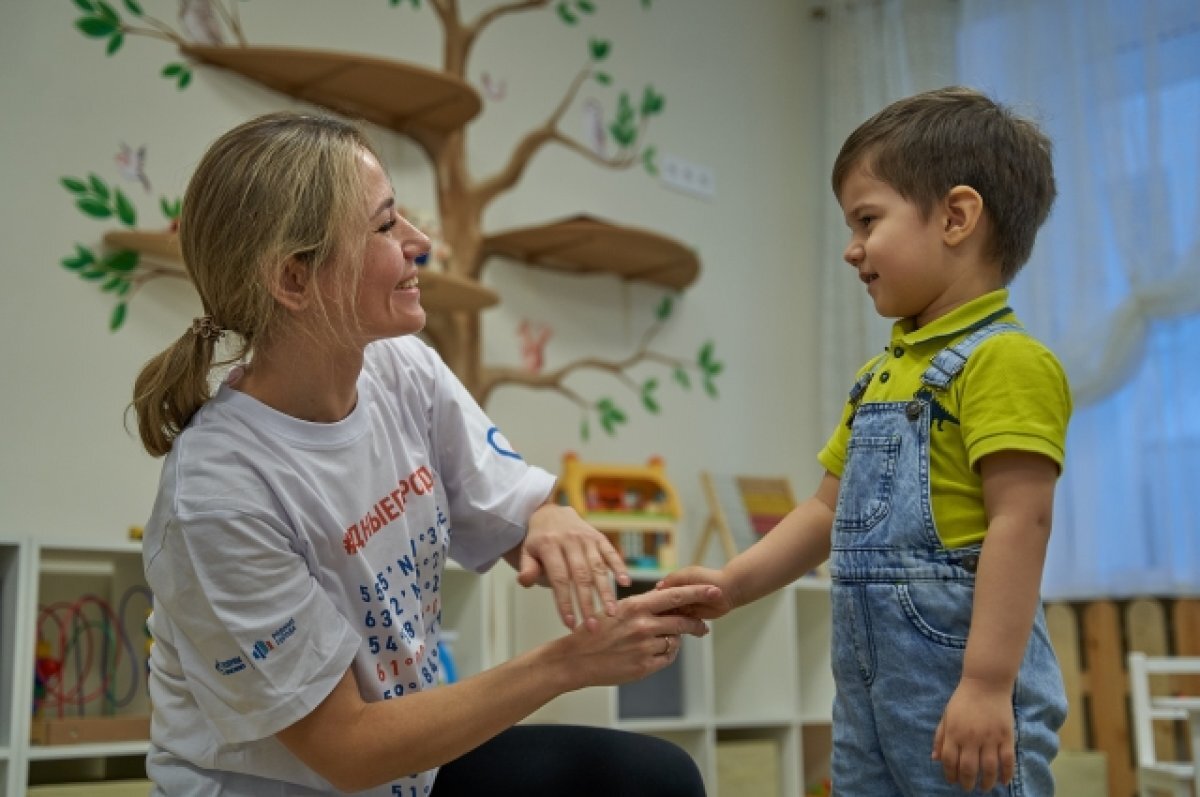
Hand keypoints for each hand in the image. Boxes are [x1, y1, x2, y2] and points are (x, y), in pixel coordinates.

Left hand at [512, 504, 630, 628]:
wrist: (551, 513)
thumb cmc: (538, 541)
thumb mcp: (526, 552)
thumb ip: (527, 567)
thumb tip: (525, 581)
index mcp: (549, 545)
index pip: (559, 578)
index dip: (565, 602)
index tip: (570, 624)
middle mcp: (570, 541)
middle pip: (581, 576)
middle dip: (588, 603)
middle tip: (593, 627)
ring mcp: (586, 538)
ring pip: (598, 567)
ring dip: (606, 591)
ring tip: (612, 612)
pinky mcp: (598, 537)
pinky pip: (610, 552)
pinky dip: (619, 566)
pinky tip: (626, 583)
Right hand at [564, 584, 719, 687]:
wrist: (575, 659)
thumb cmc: (595, 631)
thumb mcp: (617, 609)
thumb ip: (643, 605)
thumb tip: (666, 598)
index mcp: (636, 606)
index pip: (676, 596)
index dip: (698, 593)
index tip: (715, 591)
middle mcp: (643, 625)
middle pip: (682, 621)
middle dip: (697, 624)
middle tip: (703, 627)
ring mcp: (644, 647)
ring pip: (674, 641)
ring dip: (673, 641)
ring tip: (660, 642)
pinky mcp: (644, 666)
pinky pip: (666, 659)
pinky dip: (664, 655)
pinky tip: (653, 653)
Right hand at [655, 566, 735, 620]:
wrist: (728, 590)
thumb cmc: (709, 578)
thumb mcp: (689, 574)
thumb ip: (673, 579)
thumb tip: (658, 587)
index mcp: (673, 585)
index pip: (658, 594)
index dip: (655, 601)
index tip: (652, 608)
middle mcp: (676, 597)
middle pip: (663, 607)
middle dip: (662, 613)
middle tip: (658, 621)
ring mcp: (684, 608)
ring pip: (671, 617)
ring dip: (669, 621)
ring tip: (666, 627)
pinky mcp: (692, 617)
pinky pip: (681, 624)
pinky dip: (679, 627)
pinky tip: (675, 630)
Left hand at [931, 676, 1015, 790]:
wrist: (986, 683)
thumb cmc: (963, 700)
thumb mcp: (946, 716)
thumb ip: (940, 737)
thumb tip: (934, 759)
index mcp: (954, 733)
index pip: (949, 761)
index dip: (950, 775)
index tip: (952, 781)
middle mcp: (971, 738)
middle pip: (968, 768)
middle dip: (967, 782)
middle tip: (968, 788)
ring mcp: (990, 738)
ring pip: (988, 768)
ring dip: (986, 782)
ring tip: (984, 787)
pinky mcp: (1006, 736)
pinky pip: (1007, 760)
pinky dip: (1006, 774)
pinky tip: (1002, 781)